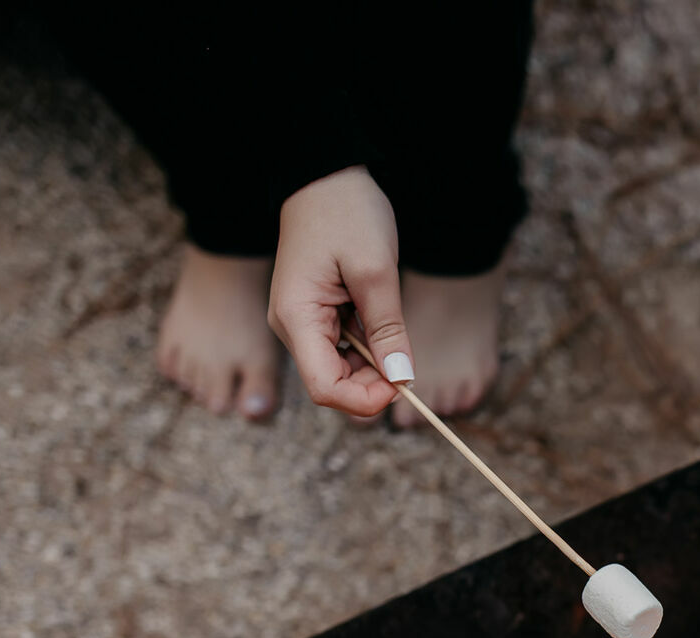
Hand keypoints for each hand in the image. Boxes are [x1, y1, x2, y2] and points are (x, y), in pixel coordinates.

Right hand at [268, 167, 412, 416]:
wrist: (325, 175)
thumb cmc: (348, 213)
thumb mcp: (376, 270)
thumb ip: (388, 328)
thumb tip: (402, 378)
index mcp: (297, 318)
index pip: (325, 388)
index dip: (366, 399)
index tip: (404, 383)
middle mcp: (292, 327)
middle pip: (332, 384)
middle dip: (373, 384)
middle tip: (408, 359)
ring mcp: (301, 321)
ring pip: (340, 370)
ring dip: (373, 366)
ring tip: (393, 329)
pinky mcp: (315, 314)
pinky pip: (341, 348)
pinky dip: (368, 347)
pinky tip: (381, 321)